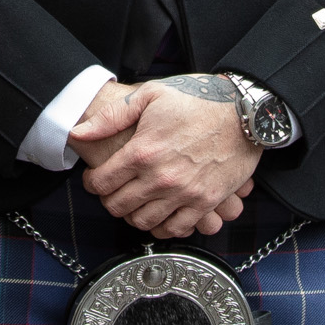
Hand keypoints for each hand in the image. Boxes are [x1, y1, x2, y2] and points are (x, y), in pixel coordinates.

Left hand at [75, 73, 256, 237]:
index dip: (92, 183)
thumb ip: (112, 116)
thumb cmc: (199, 99)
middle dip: (109, 201)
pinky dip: (162, 228)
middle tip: (113, 193)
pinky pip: (176, 229)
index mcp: (143, 151)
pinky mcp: (206, 203)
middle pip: (119, 207)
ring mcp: (184, 193)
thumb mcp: (151, 94)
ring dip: (133, 215)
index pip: (102, 183)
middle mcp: (161, 178)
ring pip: (144, 222)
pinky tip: (159, 216)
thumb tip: (79, 132)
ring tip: (135, 204)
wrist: (245, 111)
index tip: (95, 180)